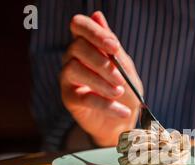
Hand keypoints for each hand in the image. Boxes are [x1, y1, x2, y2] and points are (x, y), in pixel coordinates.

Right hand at [61, 11, 142, 146]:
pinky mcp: (69, 99)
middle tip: (120, 78)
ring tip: (119, 92)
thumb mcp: (125, 68)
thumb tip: (97, 15)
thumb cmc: (125, 90)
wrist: (124, 119)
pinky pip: (83, 97)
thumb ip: (113, 48)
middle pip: (77, 47)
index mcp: (88, 45)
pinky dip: (106, 104)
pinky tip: (122, 111)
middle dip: (102, 62)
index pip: (79, 25)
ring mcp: (68, 78)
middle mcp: (73, 58)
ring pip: (75, 70)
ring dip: (101, 82)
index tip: (114, 46)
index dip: (94, 32)